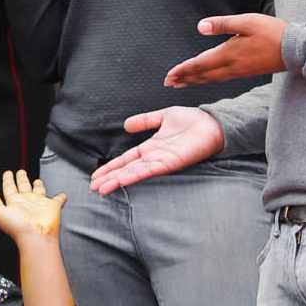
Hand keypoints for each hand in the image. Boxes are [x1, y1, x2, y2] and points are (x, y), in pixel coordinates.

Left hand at [0, 169, 66, 244]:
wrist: (35, 236)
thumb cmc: (17, 227)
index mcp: (14, 202)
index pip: (9, 188)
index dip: (8, 179)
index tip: (7, 173)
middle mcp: (26, 202)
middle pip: (23, 186)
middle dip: (21, 178)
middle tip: (20, 172)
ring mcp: (39, 204)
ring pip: (39, 191)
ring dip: (38, 185)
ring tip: (37, 180)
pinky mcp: (52, 206)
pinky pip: (58, 200)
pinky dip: (61, 197)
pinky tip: (62, 195)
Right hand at [88, 108, 224, 194]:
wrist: (212, 123)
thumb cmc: (193, 120)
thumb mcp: (163, 117)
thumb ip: (145, 120)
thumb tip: (126, 124)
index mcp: (151, 148)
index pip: (126, 160)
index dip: (111, 167)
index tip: (96, 176)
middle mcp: (154, 157)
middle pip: (126, 170)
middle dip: (109, 179)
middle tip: (93, 188)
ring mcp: (161, 162)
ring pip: (134, 173)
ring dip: (117, 181)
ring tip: (102, 189)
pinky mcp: (171, 163)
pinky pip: (149, 170)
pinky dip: (134, 175)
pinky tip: (122, 180)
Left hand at [164, 14, 286, 86]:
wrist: (295, 49)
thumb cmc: (272, 32)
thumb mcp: (247, 22)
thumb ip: (223, 24)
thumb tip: (200, 27)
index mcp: (229, 54)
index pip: (200, 64)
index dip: (183, 70)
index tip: (169, 75)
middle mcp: (231, 66)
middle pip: (202, 75)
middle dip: (184, 78)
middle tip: (168, 83)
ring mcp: (239, 71)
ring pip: (211, 78)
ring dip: (194, 80)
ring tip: (181, 83)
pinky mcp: (246, 72)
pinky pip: (221, 78)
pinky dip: (208, 79)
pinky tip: (206, 78)